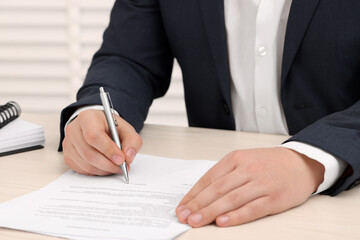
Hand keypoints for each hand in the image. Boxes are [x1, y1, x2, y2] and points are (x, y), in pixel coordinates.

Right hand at [62, 109, 141, 175]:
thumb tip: (128, 157)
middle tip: (122, 167)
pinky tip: (105, 166)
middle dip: (109, 164)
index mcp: (87, 117)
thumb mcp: (126, 129)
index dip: (108, 150)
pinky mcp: (68, 156)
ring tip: (116, 167)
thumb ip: (132, 141)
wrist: (98, 126)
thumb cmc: (110, 127)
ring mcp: (68, 143)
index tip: (121, 159)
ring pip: (86, 164)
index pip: (94, 136)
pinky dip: (97, 172)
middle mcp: (74, 130)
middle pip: (89, 153)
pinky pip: (82, 170)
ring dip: (104, 169)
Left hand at [176, 147, 324, 226]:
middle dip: (198, 205)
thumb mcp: (244, 160)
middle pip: (217, 189)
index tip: (182, 207)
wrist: (301, 162)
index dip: (193, 195)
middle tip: (184, 217)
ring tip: (196, 222)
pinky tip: (222, 222)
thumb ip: (225, 175)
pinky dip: (235, 216)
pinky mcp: (274, 198)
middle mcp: (247, 169)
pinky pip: (251, 209)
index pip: (209, 178)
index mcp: (236, 159)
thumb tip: (201, 195)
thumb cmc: (268, 163)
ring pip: (231, 199)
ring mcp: (261, 184)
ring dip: (211, 212)